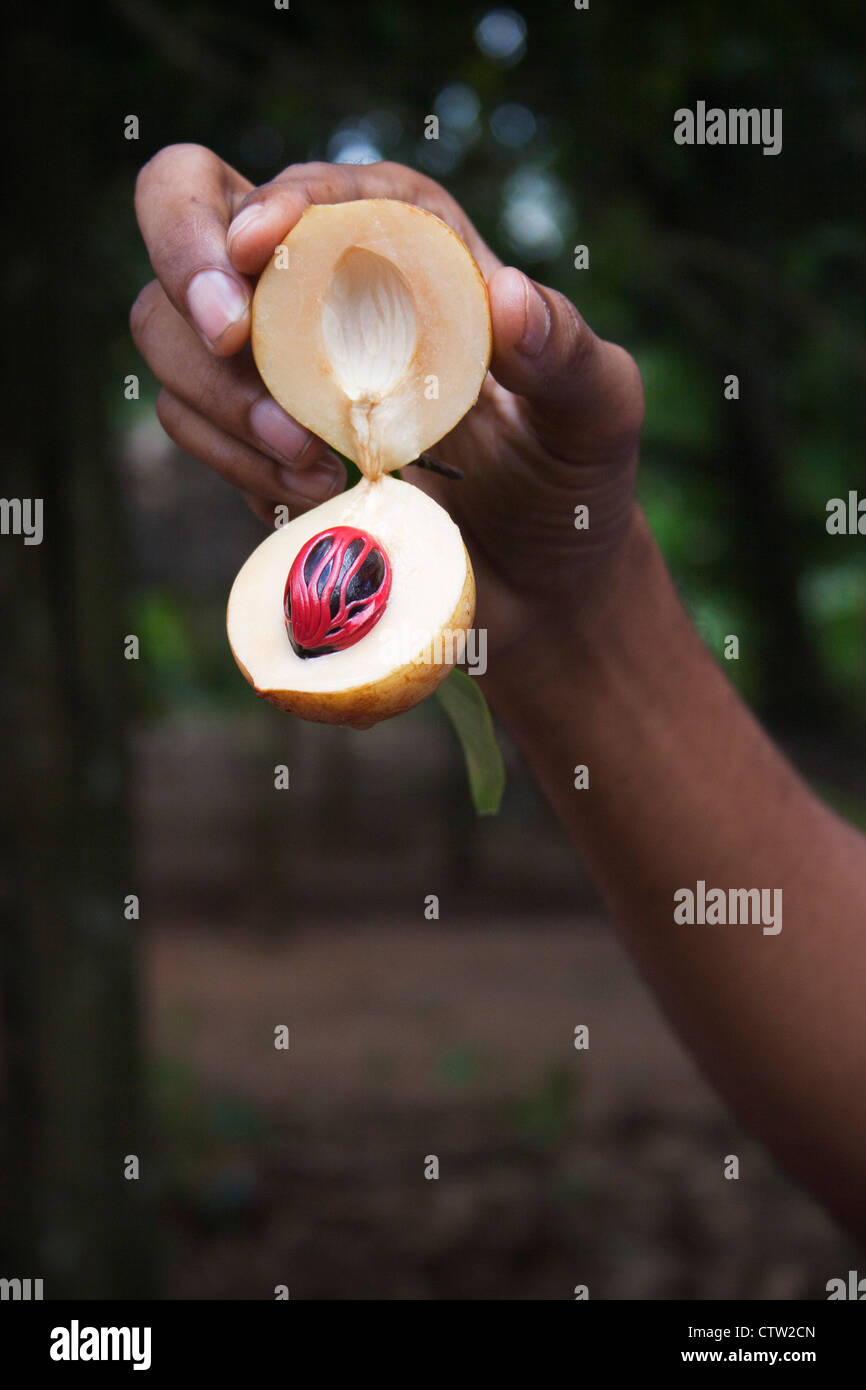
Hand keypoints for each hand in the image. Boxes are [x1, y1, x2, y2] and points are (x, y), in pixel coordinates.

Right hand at [131, 146, 644, 653]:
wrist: (534, 584)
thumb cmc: (569, 480)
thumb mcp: (597, 410)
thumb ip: (566, 351)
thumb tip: (507, 298)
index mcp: (408, 244)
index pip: (315, 190)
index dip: (271, 203)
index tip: (259, 252)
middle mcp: (325, 286)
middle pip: (192, 219)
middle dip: (188, 267)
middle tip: (232, 340)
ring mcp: (274, 361)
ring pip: (166, 325)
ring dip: (215, 389)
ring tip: (306, 461)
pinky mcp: (249, 436)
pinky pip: (189, 419)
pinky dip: (228, 457)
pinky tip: (304, 493)